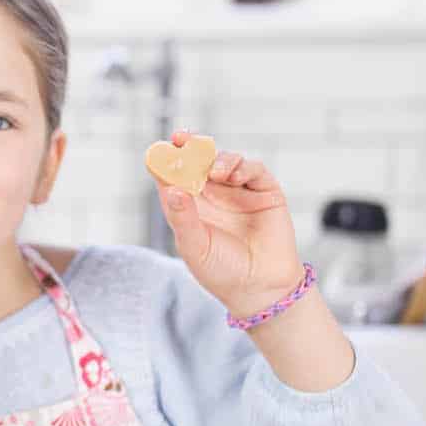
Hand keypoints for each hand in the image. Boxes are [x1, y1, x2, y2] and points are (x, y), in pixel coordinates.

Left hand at [153, 131, 304, 318]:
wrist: (261, 288)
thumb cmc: (222, 271)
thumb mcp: (194, 246)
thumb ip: (183, 218)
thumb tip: (172, 189)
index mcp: (189, 206)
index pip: (173, 176)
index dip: (166, 160)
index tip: (161, 147)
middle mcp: (212, 195)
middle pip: (198, 161)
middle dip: (190, 147)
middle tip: (182, 137)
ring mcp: (239, 191)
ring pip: (225, 161)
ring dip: (218, 159)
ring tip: (215, 171)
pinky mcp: (264, 191)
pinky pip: (253, 169)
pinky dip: (242, 166)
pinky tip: (233, 176)